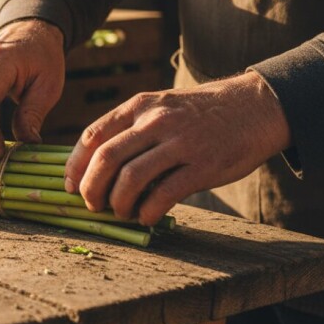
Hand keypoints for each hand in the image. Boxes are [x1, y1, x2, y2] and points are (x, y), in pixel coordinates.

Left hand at [64, 71, 291, 225]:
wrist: (254, 107)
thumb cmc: (197, 113)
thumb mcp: (158, 106)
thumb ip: (128, 129)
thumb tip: (92, 166)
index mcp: (138, 106)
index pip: (92, 136)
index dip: (74, 165)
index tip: (70, 185)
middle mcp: (155, 121)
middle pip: (106, 158)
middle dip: (91, 188)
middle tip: (92, 204)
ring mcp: (179, 143)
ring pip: (131, 177)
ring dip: (118, 202)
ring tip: (120, 212)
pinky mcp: (202, 165)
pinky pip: (164, 194)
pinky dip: (147, 211)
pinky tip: (145, 216)